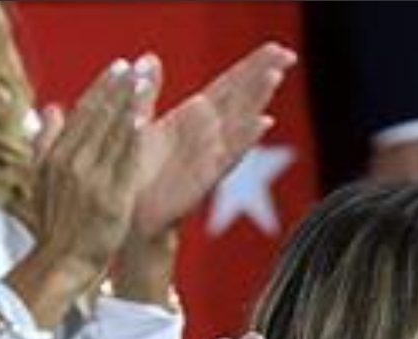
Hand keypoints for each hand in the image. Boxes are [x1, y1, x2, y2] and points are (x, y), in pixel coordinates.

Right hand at [8, 59, 146, 326]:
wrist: (59, 263)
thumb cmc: (53, 226)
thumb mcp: (40, 181)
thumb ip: (45, 142)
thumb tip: (50, 108)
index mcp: (55, 156)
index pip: (82, 113)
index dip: (102, 87)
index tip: (118, 67)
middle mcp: (71, 162)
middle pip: (99, 116)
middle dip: (119, 87)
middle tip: (137, 65)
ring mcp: (91, 179)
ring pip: (112, 132)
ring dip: (129, 102)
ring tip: (145, 79)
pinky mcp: (111, 197)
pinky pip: (124, 160)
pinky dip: (133, 135)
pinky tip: (144, 115)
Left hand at [133, 43, 296, 237]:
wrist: (129, 213)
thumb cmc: (136, 171)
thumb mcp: (138, 122)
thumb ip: (147, 90)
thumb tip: (152, 57)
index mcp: (194, 118)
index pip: (229, 85)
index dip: (251, 66)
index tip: (275, 47)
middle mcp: (208, 134)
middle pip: (241, 98)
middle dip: (263, 74)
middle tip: (288, 53)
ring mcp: (210, 155)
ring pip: (240, 122)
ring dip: (257, 99)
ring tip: (275, 75)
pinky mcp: (204, 178)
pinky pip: (229, 155)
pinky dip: (246, 138)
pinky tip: (263, 122)